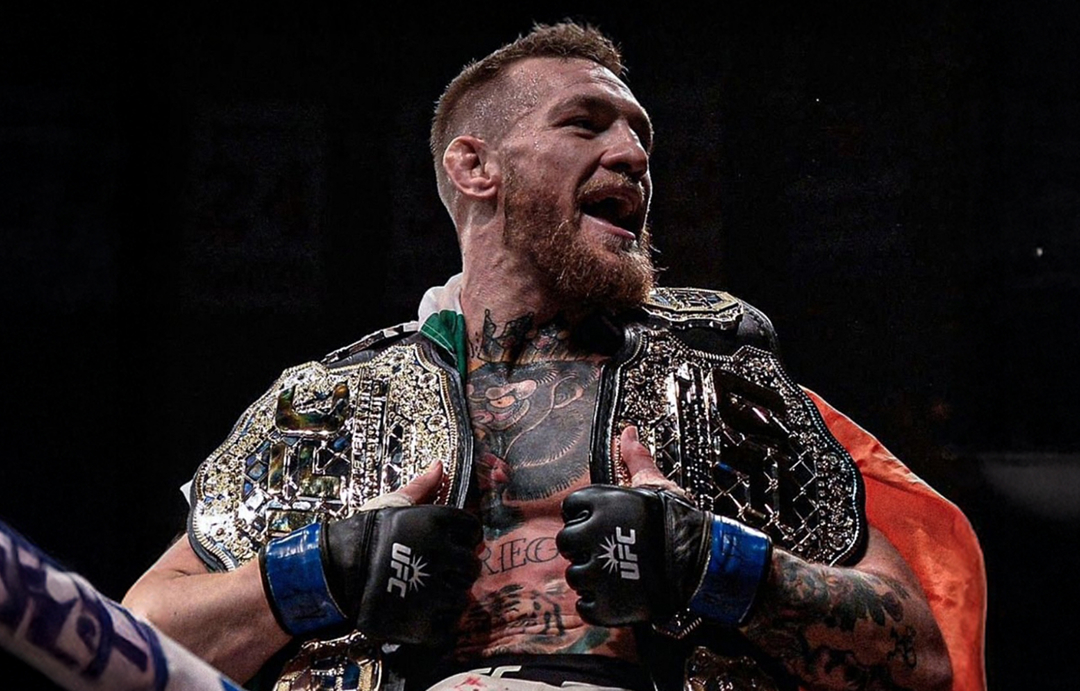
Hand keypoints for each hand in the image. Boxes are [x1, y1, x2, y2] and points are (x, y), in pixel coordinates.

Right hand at [259, 462, 481, 645]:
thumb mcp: (393, 504)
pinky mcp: (423, 623)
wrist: (333, 571)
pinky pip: (448, 627)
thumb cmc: (366, 533)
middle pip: (470, 566)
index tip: (446, 545)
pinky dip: (438, 625)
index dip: (462, 538)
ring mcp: (433, 590)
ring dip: (448, 598)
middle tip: (435, 573)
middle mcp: (442, 554)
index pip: (472, 530)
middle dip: (457, 571)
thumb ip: (421, 487)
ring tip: (426, 595)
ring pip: (462, 598)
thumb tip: (440, 466)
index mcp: (439, 522)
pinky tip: (422, 615)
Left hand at [556, 427, 771, 626]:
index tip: (606, 524)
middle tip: (612, 549)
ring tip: (618, 572)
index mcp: (598, 504)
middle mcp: (590, 535)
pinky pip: (585, 606)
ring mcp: (597, 572)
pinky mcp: (605, 603)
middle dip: (585, 547)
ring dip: (592, 576)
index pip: (571, 509)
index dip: (587, 517)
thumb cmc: (677, 519)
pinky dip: (597, 604)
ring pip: (575, 575)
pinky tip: (616, 594)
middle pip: (566, 542)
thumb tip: (627, 431)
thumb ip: (636, 460)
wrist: (702, 561)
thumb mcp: (655, 484)